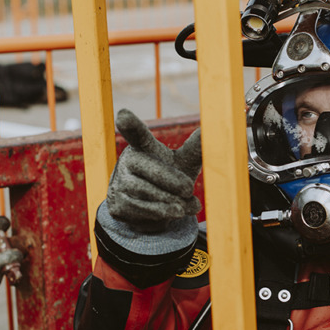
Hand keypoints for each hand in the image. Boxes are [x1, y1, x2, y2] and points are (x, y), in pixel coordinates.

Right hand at [106, 109, 202, 232]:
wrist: (153, 209)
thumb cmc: (170, 178)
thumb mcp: (184, 162)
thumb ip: (197, 147)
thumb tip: (212, 128)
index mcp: (144, 146)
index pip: (137, 134)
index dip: (131, 125)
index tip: (123, 116)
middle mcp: (128, 161)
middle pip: (152, 170)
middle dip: (173, 181)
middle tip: (189, 190)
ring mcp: (119, 183)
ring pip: (148, 193)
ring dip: (172, 202)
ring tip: (189, 206)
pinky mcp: (117, 205)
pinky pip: (142, 210)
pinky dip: (162, 214)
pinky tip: (175, 213)